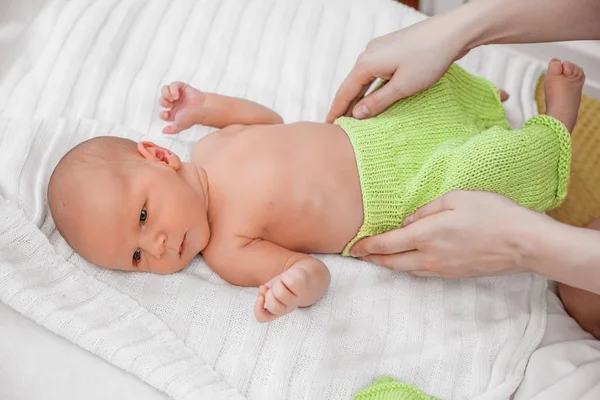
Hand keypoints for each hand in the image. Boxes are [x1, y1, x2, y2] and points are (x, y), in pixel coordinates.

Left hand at [159, 82, 205, 133]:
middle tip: (171, 104)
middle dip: (164, 102)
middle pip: (162, 100)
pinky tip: (177, 95)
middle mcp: (175, 104)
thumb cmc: (192, 117)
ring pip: (165, 90)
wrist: (200, 109)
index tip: (167, 114)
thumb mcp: (179, 126)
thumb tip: (163, 132)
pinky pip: (173, 84)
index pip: (163, 112)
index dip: (162, 114)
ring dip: (166, 94)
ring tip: (173, 98)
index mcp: (174, 113)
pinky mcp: (182, 88)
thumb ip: (171, 130)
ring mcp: (178, 95)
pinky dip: (173, 89)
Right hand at [254, 268, 310, 322]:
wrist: (304, 275)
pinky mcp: (303, 290)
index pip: (263, 318)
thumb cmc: (286, 284)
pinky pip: (290, 283)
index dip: (258, 309)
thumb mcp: (272, 287)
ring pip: (280, 294)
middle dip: (270, 293)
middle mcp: (288, 308)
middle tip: (275, 288)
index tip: (261, 298)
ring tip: (283, 281)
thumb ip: (264, 291)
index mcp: (277, 309)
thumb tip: (262, 289)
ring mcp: (297, 300)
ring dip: (278, 283)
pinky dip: (286, 276)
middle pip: (273, 306)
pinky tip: (290, 277)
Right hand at [326, 16, 468, 122]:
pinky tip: (373, 97)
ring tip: (355, 116)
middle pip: (352, 85)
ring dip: (359, 97)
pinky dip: (371, 87)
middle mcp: (368, 53)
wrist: (453, 31)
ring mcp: (380, 49)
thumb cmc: (430, 58)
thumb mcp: (403, 87)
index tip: (328, 126)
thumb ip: (378, 102)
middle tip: (339, 127)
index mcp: (366, 63)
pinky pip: (375, 72)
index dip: (336, 111)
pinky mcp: (392, 49)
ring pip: (364, 78)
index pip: (345, 92)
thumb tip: (356, 114)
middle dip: (345, 106)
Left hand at [350, 191, 550, 277]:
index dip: (367, 246)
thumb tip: (408, 221)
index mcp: (426, 235)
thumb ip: (426, 210)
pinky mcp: (455, 274)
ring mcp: (442, 268)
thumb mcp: (455, 198)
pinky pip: (423, 272)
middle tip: (358, 256)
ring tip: (378, 259)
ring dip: (389, 265)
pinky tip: (407, 261)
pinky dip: (408, 267)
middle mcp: (430, 256)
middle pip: (392, 262)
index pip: (387, 244)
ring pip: (407, 270)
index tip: (354, 247)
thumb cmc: (492, 214)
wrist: (523, 242)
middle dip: (372, 259)